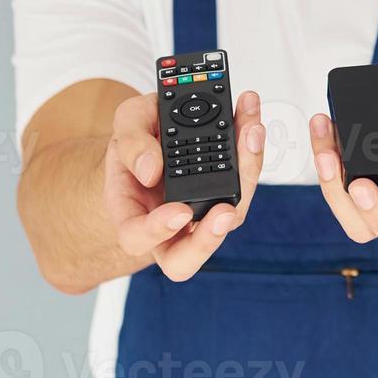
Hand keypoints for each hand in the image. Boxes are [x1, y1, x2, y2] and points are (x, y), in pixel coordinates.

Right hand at [103, 89, 264, 280]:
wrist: (160, 124)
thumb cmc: (137, 137)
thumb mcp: (126, 124)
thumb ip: (131, 143)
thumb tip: (150, 170)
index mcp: (132, 213)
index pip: (137, 239)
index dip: (158, 231)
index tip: (179, 211)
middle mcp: (170, 221)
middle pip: (190, 253)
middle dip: (212, 235)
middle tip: (226, 211)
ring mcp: (204, 210)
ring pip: (232, 213)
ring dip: (246, 171)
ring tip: (249, 132)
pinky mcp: (230, 190)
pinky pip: (244, 179)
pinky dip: (250, 149)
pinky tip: (250, 123)